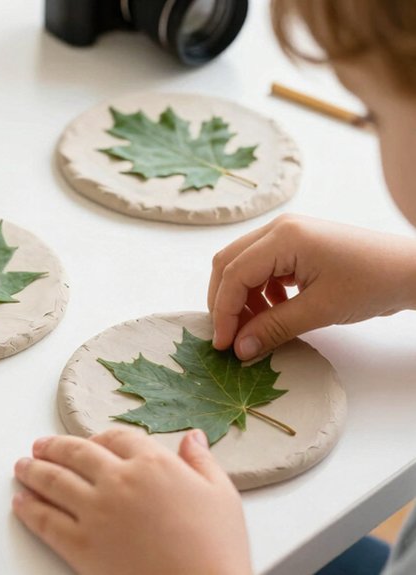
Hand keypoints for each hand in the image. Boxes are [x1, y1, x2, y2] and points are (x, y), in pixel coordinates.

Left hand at [13, 429, 250, 574]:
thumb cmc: (216, 549)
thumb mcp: (222, 495)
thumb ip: (202, 462)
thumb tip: (193, 438)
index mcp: (153, 464)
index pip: (116, 438)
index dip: (99, 438)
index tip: (91, 441)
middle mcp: (118, 481)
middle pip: (76, 454)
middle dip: (53, 448)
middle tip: (40, 447)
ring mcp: (95, 512)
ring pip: (54, 481)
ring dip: (33, 471)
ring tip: (22, 467)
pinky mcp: (80, 545)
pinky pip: (46, 521)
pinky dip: (29, 509)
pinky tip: (21, 503)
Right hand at [209, 214, 415, 359]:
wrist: (411, 271)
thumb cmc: (373, 283)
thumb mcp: (320, 310)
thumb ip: (273, 328)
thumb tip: (239, 349)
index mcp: (283, 236)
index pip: (234, 274)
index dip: (224, 311)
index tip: (224, 344)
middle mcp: (279, 228)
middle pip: (229, 263)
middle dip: (225, 302)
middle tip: (230, 337)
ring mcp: (287, 233)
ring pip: (243, 265)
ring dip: (242, 298)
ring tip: (255, 328)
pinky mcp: (296, 244)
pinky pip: (262, 267)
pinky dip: (259, 292)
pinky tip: (274, 312)